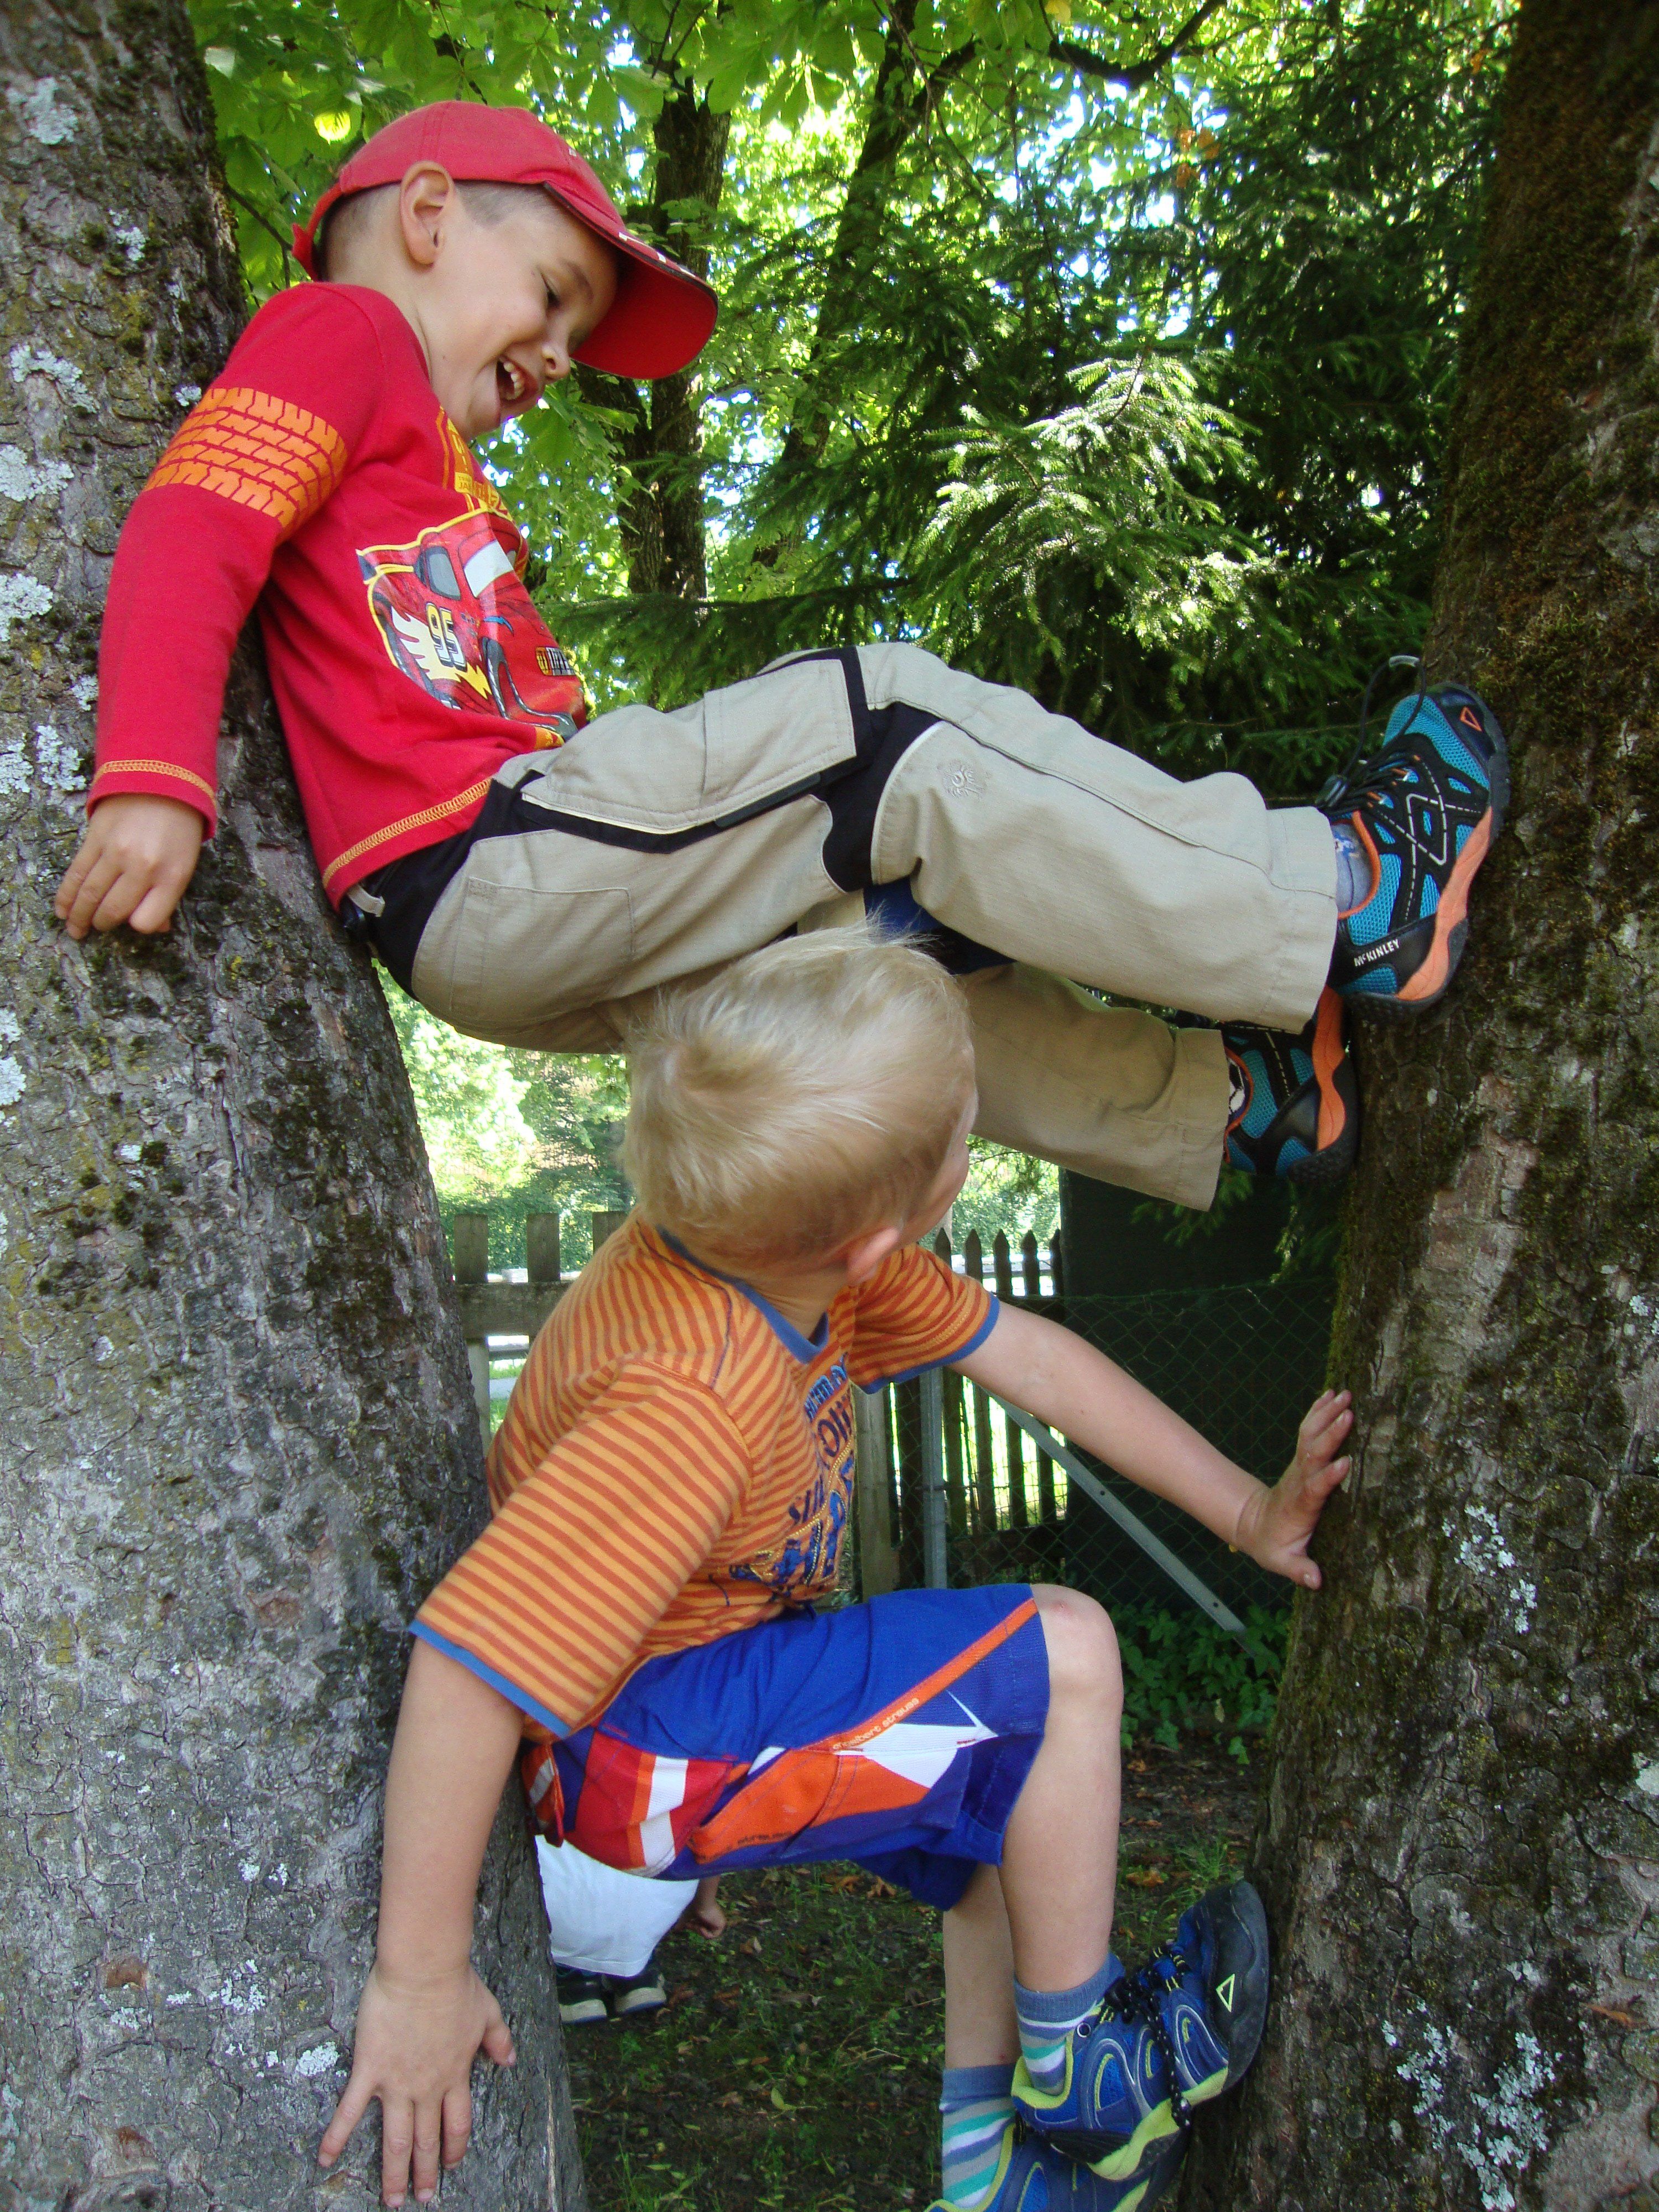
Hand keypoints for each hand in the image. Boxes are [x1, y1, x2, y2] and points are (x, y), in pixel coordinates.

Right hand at [54, 793, 203, 939]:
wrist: (160, 779)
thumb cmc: (179, 826)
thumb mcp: (186, 862)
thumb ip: (169, 895)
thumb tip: (156, 928)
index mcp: (172, 876)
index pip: (146, 920)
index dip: (136, 926)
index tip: (130, 923)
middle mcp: (143, 867)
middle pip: (114, 910)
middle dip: (103, 924)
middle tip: (97, 929)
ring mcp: (116, 852)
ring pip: (91, 894)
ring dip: (79, 916)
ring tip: (75, 929)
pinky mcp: (94, 838)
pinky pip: (76, 873)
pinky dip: (67, 895)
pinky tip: (62, 909)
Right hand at [317, 1960, 515, 2206]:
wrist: (424, 1969)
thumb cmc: (455, 1985)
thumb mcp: (488, 2012)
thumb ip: (498, 2040)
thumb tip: (510, 2061)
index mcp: (455, 2075)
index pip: (457, 2123)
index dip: (454, 2148)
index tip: (451, 2166)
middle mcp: (427, 2087)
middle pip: (428, 2140)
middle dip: (425, 2173)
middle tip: (422, 2199)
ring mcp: (397, 2083)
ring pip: (396, 2139)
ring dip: (394, 2173)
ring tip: (392, 2201)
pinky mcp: (370, 2070)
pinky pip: (350, 2110)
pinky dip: (337, 2136)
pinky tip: (325, 2159)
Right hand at [688, 1875, 725, 1938]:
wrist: (701, 1899)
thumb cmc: (694, 1904)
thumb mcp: (687, 1916)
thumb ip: (683, 1922)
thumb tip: (675, 1929)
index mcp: (708, 1914)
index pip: (700, 1925)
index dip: (693, 1927)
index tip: (687, 1924)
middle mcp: (714, 1917)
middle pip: (703, 1930)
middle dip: (694, 1928)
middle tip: (688, 1925)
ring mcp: (718, 1921)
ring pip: (707, 1933)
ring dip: (699, 1930)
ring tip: (696, 1925)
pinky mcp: (722, 1924)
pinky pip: (713, 1936)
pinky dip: (705, 1933)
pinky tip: (701, 1927)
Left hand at [1234, 1389, 1352, 1589]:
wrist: (1252, 1525)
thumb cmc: (1272, 1546)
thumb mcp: (1283, 1563)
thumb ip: (1299, 1570)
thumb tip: (1315, 1582)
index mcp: (1300, 1505)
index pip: (1314, 1488)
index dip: (1328, 1476)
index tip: (1345, 1462)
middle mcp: (1300, 1480)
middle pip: (1314, 1453)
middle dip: (1330, 1434)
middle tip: (1349, 1413)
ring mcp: (1300, 1466)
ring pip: (1311, 1435)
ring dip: (1326, 1413)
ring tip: (1345, 1393)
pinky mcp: (1302, 1458)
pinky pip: (1309, 1430)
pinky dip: (1319, 1410)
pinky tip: (1332, 1393)